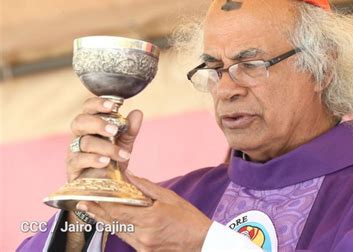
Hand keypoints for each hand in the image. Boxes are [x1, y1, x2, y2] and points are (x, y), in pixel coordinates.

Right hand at [67, 97, 142, 181]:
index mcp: (91, 124)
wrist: (107, 186)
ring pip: (84, 142)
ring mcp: (74, 151)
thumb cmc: (112, 161)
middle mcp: (80, 135)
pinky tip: (106, 162)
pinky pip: (79, 160)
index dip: (98, 104)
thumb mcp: (124, 144)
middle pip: (80, 121)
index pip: (89, 107)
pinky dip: (94, 159)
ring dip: (105, 147)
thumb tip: (137, 113)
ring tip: (121, 155)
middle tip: (114, 130)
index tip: (113, 105)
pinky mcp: (72, 167)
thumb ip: (130, 130)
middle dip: (98, 124)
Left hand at [76, 172, 212, 251]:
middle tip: (82, 204)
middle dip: (97, 213)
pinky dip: (119, 229)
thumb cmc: (189, 219)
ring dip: (106, 221)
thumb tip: (130, 176)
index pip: (117, 212)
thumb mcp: (170, 198)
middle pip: (113, 223)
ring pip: (118, 232)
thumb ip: (147, 188)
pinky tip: (114, 221)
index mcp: (150, 218)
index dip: (99, 206)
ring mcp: (143, 247)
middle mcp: (143, 235)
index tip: (86, 199)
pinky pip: (128, 239)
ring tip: (93, 211)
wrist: (203, 243)